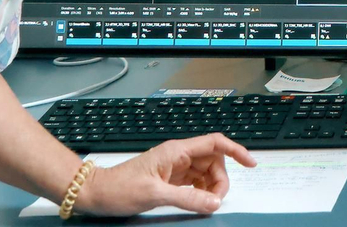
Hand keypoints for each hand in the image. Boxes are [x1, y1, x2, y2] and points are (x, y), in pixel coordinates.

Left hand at [76, 134, 256, 216]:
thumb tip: (214, 203)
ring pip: (205, 173)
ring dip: (211, 187)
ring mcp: (174, 168)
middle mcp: (177, 156)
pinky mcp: (169, 180)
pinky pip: (194, 182)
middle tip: (216, 200)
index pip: (214, 143)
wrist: (96, 193)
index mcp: (176, 151)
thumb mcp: (155, 195)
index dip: (236, 150)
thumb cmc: (119, 188)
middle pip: (213, 161)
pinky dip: (201, 192)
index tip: (250, 163)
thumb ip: (187, 198)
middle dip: (221, 178)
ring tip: (206, 203)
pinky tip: (198, 202)